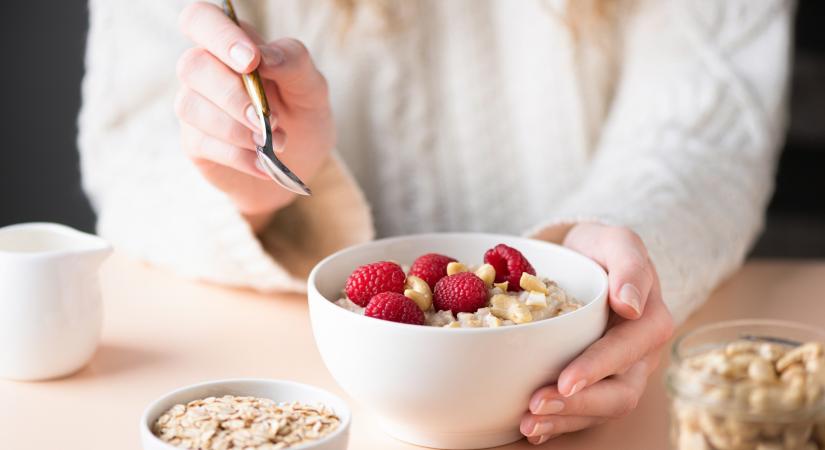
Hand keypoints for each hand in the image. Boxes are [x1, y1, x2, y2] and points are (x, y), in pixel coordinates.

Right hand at [175, 2, 334, 229]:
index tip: (251, 62)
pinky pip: (203, 143)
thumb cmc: (302, 115)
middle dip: (234, 95)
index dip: (219, 35)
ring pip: (191, 106)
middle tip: (272, 120)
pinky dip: (239, 155)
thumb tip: (264, 56)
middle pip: (192, 65)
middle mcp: (207, 71)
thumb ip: (293, 63)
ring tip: (273, 142)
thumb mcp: (311, 88)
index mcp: (234, 45)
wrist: (301, 164)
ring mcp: (196, 107)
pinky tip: (262, 162)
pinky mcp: (195, 143)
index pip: (201, 19)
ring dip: (237, 129)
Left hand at [521, 223, 674, 444]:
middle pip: (619, 392)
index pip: (628, 350)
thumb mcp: (618, 241)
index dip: (598, 368)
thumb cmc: (602, 250)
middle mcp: (640, 355)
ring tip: (528, 424)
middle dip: (578, 404)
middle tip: (537, 404)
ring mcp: (620, 374)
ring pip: (601, 409)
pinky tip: (533, 429)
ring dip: (565, 421)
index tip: (566, 379)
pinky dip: (558, 425)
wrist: (586, 258)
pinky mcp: (596, 384)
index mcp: (651, 321)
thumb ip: (630, 266)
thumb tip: (630, 305)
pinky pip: (583, 412)